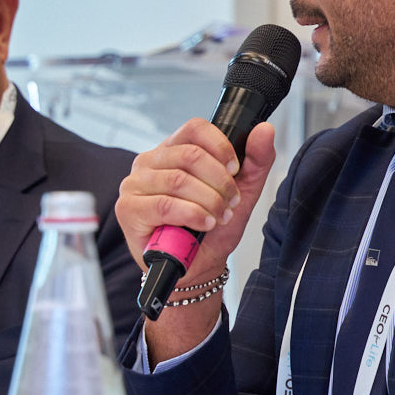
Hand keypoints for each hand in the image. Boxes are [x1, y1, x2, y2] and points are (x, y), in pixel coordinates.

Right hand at [115, 119, 276, 359]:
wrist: (199, 265)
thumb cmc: (213, 227)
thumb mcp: (243, 192)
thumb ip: (256, 160)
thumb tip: (265, 129)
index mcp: (174, 149)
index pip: (195, 128)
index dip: (221, 147)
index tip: (235, 169)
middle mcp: (150, 162)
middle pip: (191, 155)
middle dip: (220, 182)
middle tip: (230, 203)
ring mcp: (135, 184)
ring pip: (179, 180)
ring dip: (209, 201)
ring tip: (219, 216)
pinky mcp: (128, 209)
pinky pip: (165, 204)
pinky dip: (193, 215)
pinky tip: (204, 224)